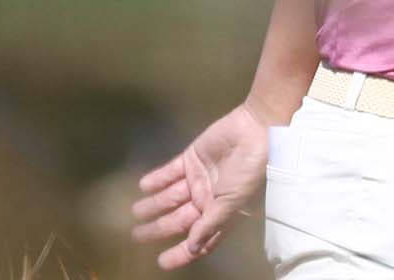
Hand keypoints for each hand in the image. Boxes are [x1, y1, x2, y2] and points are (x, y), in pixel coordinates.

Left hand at [131, 102, 272, 268]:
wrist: (257, 131)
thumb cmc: (250, 171)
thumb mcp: (233, 202)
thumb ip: (211, 224)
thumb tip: (192, 248)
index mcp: (222, 214)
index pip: (199, 239)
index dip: (182, 252)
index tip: (161, 262)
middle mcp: (208, 199)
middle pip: (179, 219)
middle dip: (159, 228)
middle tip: (137, 235)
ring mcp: (198, 179)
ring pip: (171, 197)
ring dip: (153, 205)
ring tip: (136, 212)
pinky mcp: (191, 158)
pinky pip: (170, 172)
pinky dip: (157, 179)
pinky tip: (143, 186)